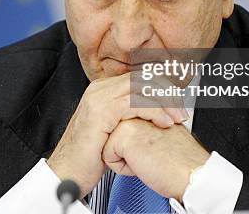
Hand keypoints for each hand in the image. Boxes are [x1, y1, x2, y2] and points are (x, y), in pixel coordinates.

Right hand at [47, 73, 187, 196]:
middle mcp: (99, 89)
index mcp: (102, 90)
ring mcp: (98, 98)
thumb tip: (157, 112)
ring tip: (175, 118)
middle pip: (141, 78)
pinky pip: (134, 104)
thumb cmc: (90, 156)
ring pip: (140, 88)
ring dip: (164, 102)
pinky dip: (154, 111)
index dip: (162, 87)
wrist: (67, 172)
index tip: (178, 102)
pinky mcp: (100, 112)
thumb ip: (131, 115)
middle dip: (166, 92)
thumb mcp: (115, 130)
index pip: (138, 76)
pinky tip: (163, 123)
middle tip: (180, 111)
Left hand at [102, 118, 209, 201]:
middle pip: (112, 135)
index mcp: (147, 107)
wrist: (191, 174)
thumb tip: (128, 134)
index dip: (133, 145)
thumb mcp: (161, 134)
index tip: (150, 150)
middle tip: (150, 155)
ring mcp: (129, 120)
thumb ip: (145, 125)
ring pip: (108, 144)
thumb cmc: (180, 160)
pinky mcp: (124, 135)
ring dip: (125, 158)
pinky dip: (123, 168)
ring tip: (147, 158)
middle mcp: (137, 110)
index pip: (121, 127)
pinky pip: (108, 157)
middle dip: (125, 150)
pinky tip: (143, 165)